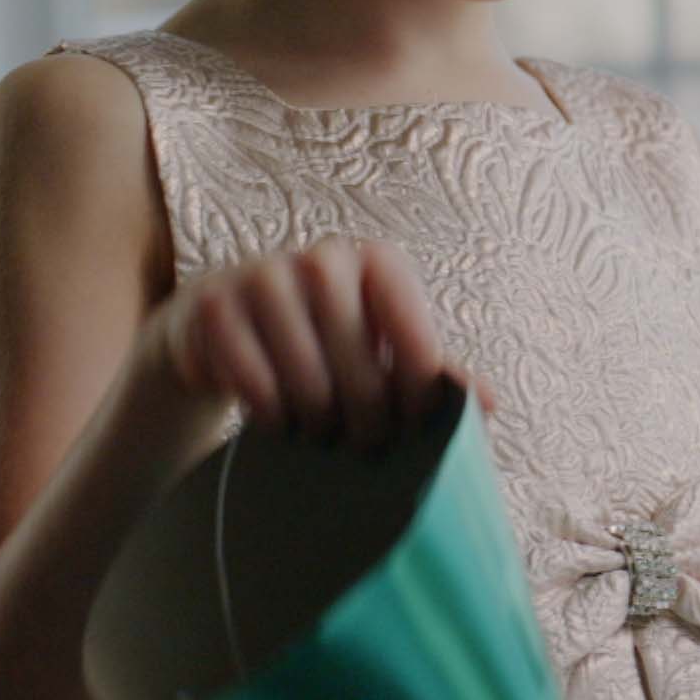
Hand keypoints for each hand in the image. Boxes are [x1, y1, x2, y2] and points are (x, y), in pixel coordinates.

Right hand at [131, 237, 454, 450]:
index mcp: (377, 261)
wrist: (225, 323)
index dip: (418, 392)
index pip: (414, 336)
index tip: (413, 424)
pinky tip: (277, 420)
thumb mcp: (382, 346)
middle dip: (367, 418)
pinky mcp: (213, 305)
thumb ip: (433, 371)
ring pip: (305, 378)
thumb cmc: (325, 337)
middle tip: (365, 442)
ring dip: (317, 420)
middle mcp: (324, 258)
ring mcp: (263, 276)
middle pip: (361, 365)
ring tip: (321, 432)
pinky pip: (251, 381)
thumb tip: (486, 404)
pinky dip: (269, 412)